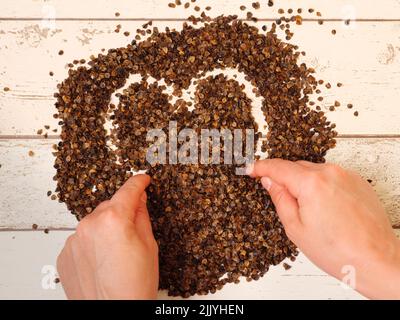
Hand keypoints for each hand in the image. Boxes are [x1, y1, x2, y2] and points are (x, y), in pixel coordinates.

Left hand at [57, 174, 158, 299]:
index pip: (128, 190)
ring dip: (106, 229)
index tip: (143, 179)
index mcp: (113, 220)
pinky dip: (92, 244)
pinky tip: (103, 261)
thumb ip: (142, 215)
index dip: (139, 182)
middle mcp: (89, 225)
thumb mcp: (149, 245)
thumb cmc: (134, 286)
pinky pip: (82, 239)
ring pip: (95, 223)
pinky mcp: (65, 254)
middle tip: (133, 232)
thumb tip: (139, 199)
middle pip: (110, 207)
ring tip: (116, 254)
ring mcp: (74, 240)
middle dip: (122, 213)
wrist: (115, 312)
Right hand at [248, 159, 399, 298]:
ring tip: (308, 210)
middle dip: (284, 178)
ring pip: (314, 171)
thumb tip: (269, 180)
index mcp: (311, 184)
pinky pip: (331, 176)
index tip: (251, 169)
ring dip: (304, 183)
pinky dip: (321, 186)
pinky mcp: (358, 182)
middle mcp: (330, 173)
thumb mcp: (296, 228)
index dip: (261, 167)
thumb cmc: (337, 251)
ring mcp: (347, 176)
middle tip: (280, 198)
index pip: (278, 167)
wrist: (376, 260)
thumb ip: (280, 198)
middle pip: (296, 167)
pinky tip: (324, 208)